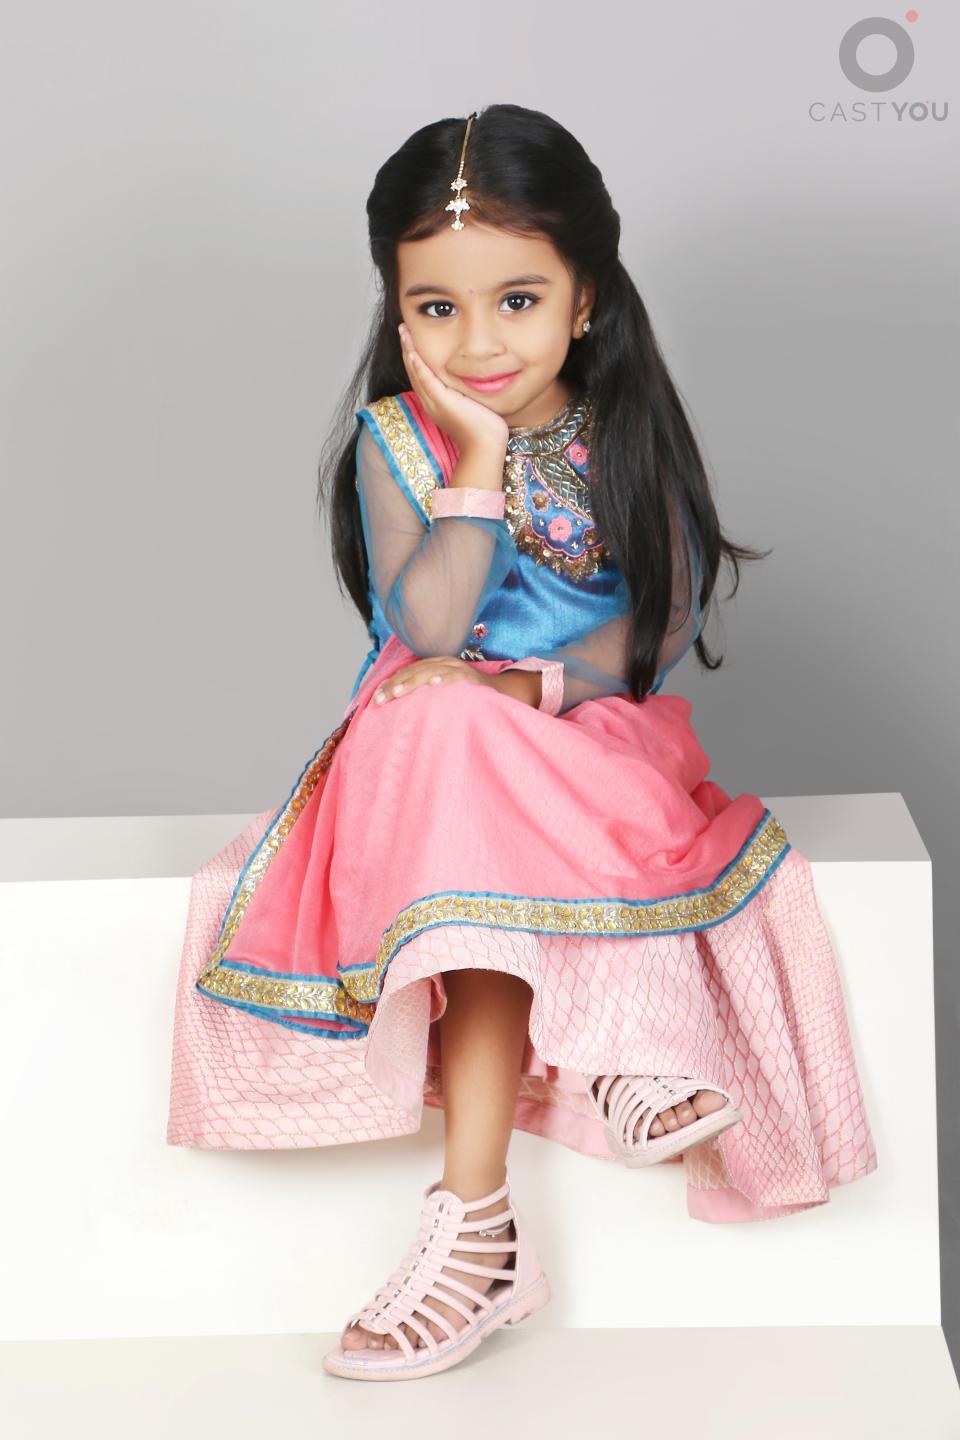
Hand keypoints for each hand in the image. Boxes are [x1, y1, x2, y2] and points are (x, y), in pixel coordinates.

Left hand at [372, 656, 540, 707]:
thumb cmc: (466, 696)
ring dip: (413, 681)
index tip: (376, 699)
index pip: (407, 672)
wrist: (500, 693)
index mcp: (434, 665)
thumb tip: (399, 706)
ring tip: (397, 692)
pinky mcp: (471, 678)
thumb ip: (425, 695)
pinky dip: (445, 678)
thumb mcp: (442, 692)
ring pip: (430, 672)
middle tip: (381, 699)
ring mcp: (457, 669)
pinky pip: (456, 676)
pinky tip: (434, 684)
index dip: (391, 683)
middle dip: (396, 684)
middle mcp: (444, 663)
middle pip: (414, 671)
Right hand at [398, 323, 508, 454]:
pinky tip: (412, 350)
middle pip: (414, 372)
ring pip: (416, 373)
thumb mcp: (472, 404)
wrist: (485, 445)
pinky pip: (425, 380)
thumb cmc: (484, 429)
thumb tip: (474, 377)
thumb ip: (467, 391)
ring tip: (403, 332)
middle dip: (407, 349)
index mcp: (437, 403)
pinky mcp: (441, 402)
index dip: (415, 357)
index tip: (412, 340)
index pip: (421, 376)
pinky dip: (417, 365)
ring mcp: (434, 403)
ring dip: (408, 351)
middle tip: (403, 329)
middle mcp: (431, 403)